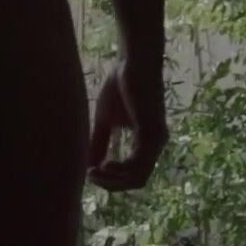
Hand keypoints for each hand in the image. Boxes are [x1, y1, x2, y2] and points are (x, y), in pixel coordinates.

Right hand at [86, 61, 167, 191]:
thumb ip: (99, 144)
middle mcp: (156, 144)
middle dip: (112, 184)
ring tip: (94, 171)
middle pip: (137, 182)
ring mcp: (157, 140)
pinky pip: (137, 165)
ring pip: (138, 178)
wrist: (133, 61)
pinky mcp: (152, 133)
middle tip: (91, 175)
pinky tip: (104, 163)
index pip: (133, 175)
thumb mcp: (105, 121)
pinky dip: (119, 170)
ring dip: (113, 179)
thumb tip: (88, 167)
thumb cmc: (120, 85)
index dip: (112, 180)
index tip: (90, 173)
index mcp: (148, 142)